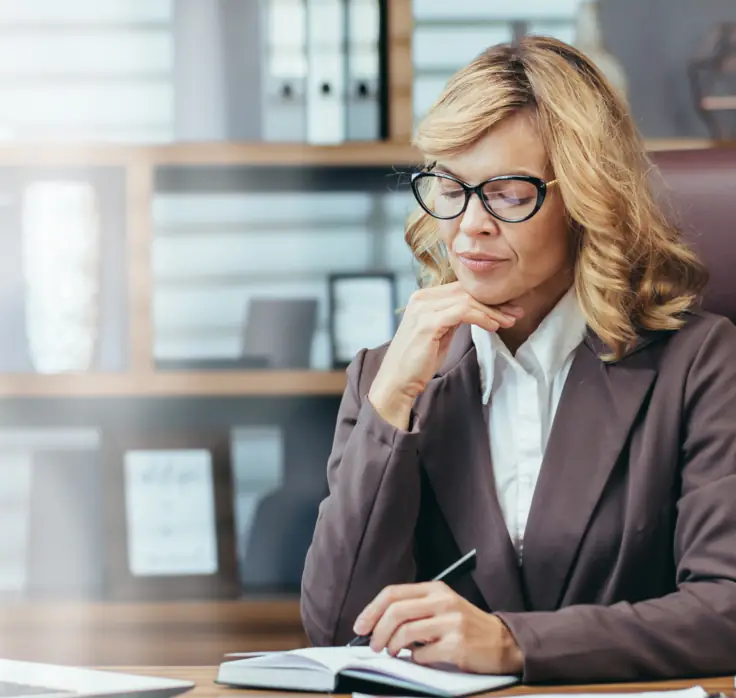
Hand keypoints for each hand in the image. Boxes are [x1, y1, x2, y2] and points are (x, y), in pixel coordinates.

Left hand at [353, 581, 523, 674]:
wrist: (503, 642)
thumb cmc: (466, 626)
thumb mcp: (441, 608)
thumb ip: (414, 610)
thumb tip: (377, 624)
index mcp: (435, 589)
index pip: (393, 593)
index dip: (371, 610)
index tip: (360, 625)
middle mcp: (443, 601)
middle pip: (396, 611)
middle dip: (377, 631)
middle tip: (373, 644)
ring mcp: (451, 622)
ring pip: (405, 632)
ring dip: (392, 646)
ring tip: (393, 652)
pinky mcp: (457, 645)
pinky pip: (423, 654)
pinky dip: (415, 659)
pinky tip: (421, 658)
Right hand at [368, 283, 522, 428]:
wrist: (397, 381)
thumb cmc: (418, 361)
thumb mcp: (439, 333)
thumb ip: (453, 318)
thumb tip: (478, 311)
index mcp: (423, 297)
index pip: (461, 288)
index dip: (487, 296)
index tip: (508, 307)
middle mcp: (421, 298)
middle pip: (466, 291)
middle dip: (495, 302)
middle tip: (516, 312)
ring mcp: (423, 309)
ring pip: (467, 300)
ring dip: (493, 311)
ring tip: (510, 321)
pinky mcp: (429, 323)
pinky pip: (463, 312)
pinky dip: (482, 318)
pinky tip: (494, 327)